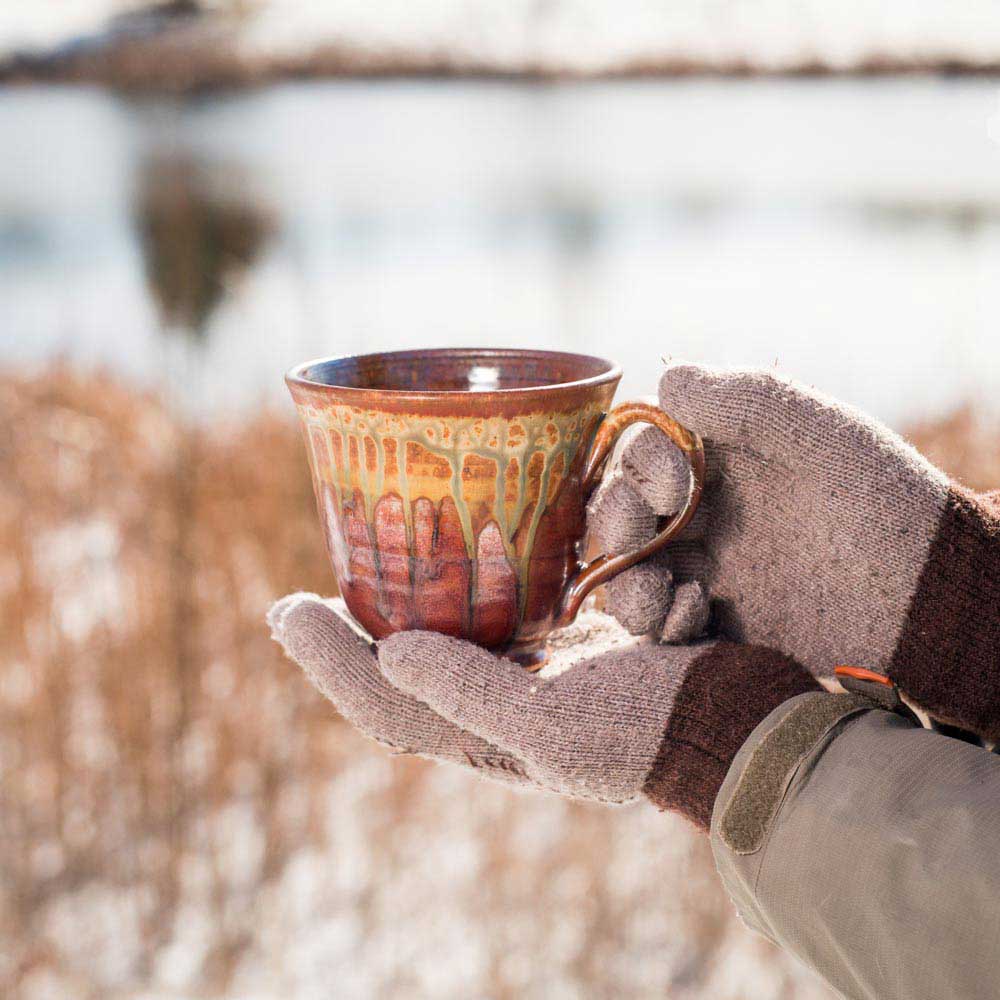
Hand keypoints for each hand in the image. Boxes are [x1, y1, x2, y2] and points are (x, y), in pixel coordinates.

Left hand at [269, 593, 817, 830]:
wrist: (732, 717)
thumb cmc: (648, 728)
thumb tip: (387, 652)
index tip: (283, 610)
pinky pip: (492, 617)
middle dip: (348, 640)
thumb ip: (466, 693)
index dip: (328, 663)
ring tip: (354, 574)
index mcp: (486, 737)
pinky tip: (444, 564)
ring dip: (395, 614)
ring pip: (442, 642)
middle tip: (299, 601)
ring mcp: (529, 674)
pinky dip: (458, 594)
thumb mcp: (552, 723)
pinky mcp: (564, 642)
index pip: (385, 705)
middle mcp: (496, 708)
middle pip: (401, 674)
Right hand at [603, 363, 999, 737]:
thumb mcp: (824, 435)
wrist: (928, 598)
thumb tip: (666, 379)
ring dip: (628, 585)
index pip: (646, 452)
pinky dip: (660, 621)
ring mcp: (711, 566)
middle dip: (616, 526)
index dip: (641, 469)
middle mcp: (708, 509)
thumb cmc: (884, 502)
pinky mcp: (719, 621)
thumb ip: (749, 400)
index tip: (677, 492)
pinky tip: (696, 618)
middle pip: (623, 512)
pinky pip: (661, 621)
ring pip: (630, 571)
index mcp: (724, 457)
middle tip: (639, 547)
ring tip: (663, 598)